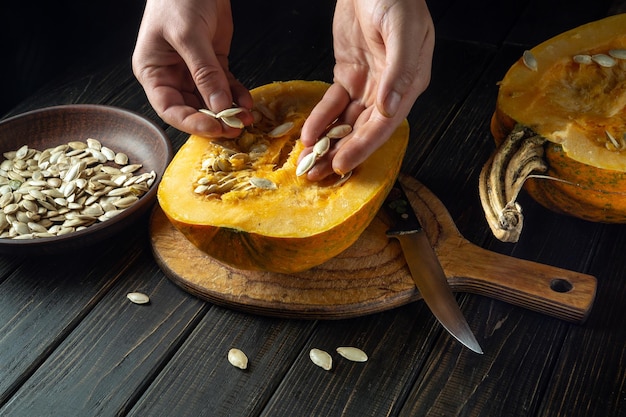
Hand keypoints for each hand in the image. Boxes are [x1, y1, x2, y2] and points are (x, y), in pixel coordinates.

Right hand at [132, 0, 252, 136]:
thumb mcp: (189, 35)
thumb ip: (205, 72)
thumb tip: (219, 106)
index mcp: (153, 71)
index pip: (169, 108)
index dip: (191, 122)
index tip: (214, 128)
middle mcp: (172, 75)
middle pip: (192, 109)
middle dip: (214, 120)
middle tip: (235, 128)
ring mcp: (194, 71)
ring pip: (211, 101)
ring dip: (229, 111)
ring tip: (246, 119)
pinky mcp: (214, 64)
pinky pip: (226, 86)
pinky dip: (237, 96)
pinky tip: (247, 103)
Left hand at [300, 0, 434, 179]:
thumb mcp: (401, 29)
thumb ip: (399, 69)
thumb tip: (389, 107)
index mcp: (409, 83)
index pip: (385, 124)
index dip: (364, 146)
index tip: (342, 165)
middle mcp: (390, 89)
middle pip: (364, 129)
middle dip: (341, 153)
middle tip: (318, 174)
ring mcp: (368, 83)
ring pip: (348, 122)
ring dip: (329, 142)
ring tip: (309, 162)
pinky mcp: (349, 74)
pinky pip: (334, 103)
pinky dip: (321, 119)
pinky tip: (308, 134)